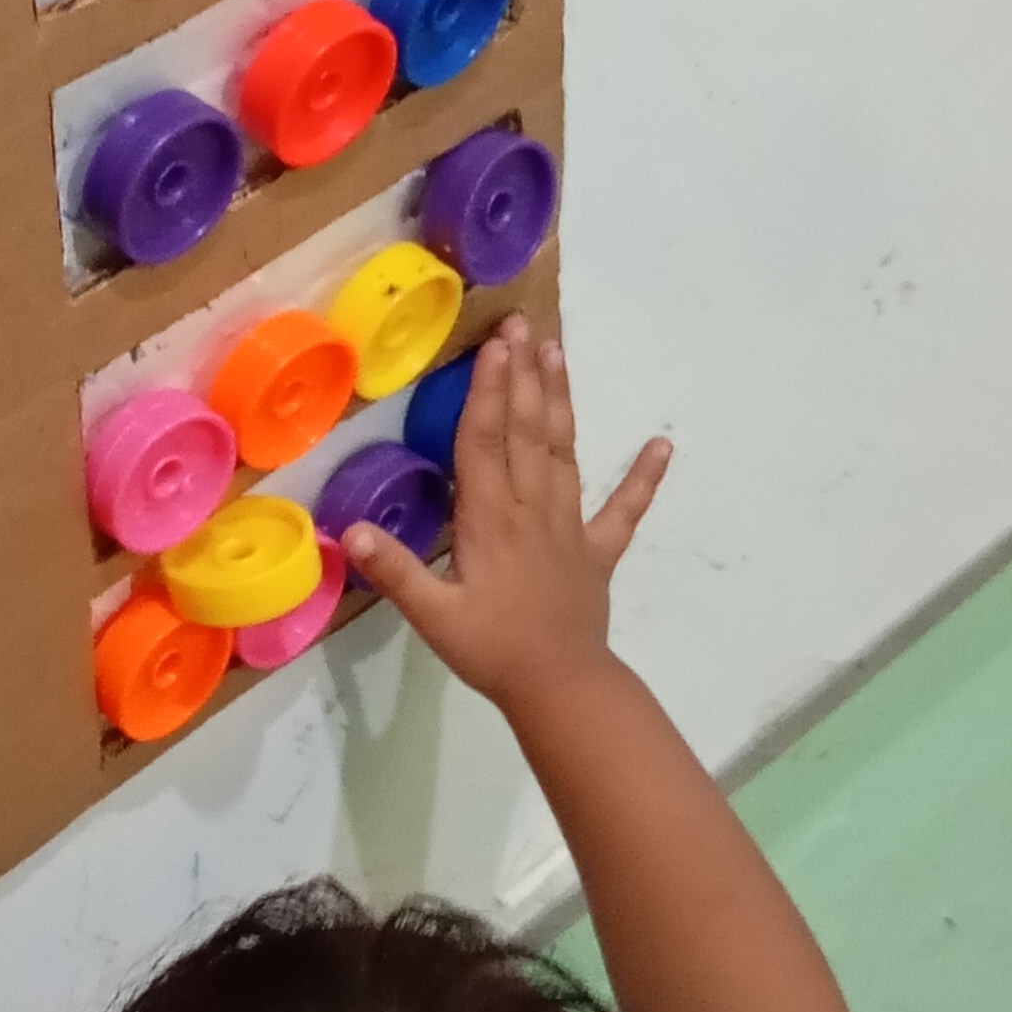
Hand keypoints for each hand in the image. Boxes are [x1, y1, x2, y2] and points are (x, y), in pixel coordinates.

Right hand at [342, 317, 668, 714]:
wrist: (561, 687)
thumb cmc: (492, 650)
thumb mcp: (434, 615)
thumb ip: (395, 571)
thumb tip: (348, 531)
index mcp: (490, 520)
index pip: (486, 443)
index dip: (488, 391)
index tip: (495, 345)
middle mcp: (532, 510)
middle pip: (526, 432)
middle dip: (522, 376)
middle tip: (523, 324)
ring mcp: (570, 527)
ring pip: (564, 452)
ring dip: (559, 400)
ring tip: (557, 352)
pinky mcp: (597, 553)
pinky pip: (623, 510)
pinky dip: (643, 478)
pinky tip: (662, 445)